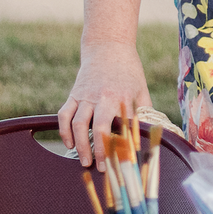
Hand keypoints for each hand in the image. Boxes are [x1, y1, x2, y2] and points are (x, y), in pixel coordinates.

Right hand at [57, 40, 154, 166]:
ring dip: (79, 145)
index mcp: (121, 97)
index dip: (120, 145)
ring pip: (77, 123)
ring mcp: (85, 96)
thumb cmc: (129, 69)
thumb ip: (144, 111)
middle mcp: (101, 97)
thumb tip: (148, 133)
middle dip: (98, 149)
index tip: (121, 161)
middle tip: (99, 167)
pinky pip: (64, 114)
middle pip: (97, 127)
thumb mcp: (141, 89)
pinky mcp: (74, 94)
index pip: (120, 126)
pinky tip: (68, 143)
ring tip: (84, 161)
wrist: (108, 46)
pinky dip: (64, 130)